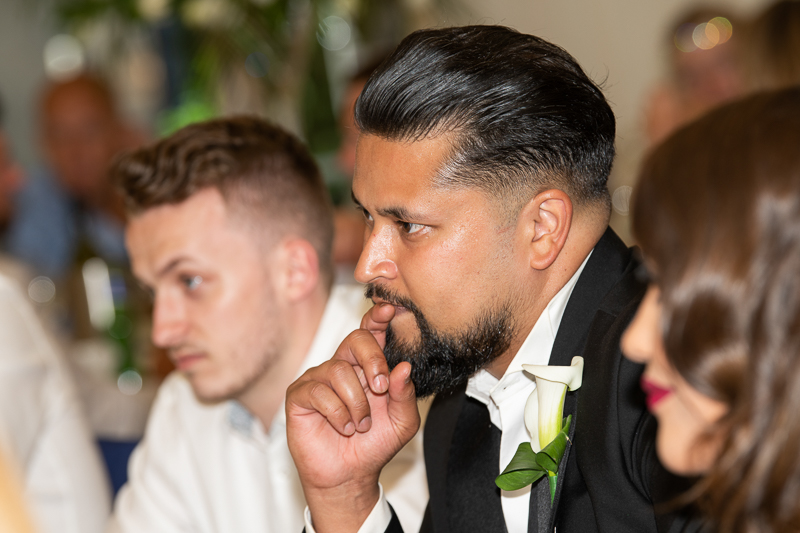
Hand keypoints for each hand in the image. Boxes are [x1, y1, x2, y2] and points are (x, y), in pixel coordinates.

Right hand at [286, 303, 420, 532]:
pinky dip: (337, 413)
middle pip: (356, 339)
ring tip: (359, 425)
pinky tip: (344, 428)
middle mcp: (342, 366)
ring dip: (356, 403)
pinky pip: (319, 391)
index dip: (378, 318)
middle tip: (380, 387)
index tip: (390, 309)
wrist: (349, 475)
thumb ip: (404, 395)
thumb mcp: (401, 422)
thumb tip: (403, 368)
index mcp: (367, 366)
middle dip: (372, 360)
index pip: (371, 332)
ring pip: (339, 371)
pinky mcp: (300, 395)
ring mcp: (319, 378)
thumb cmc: (374, 445)